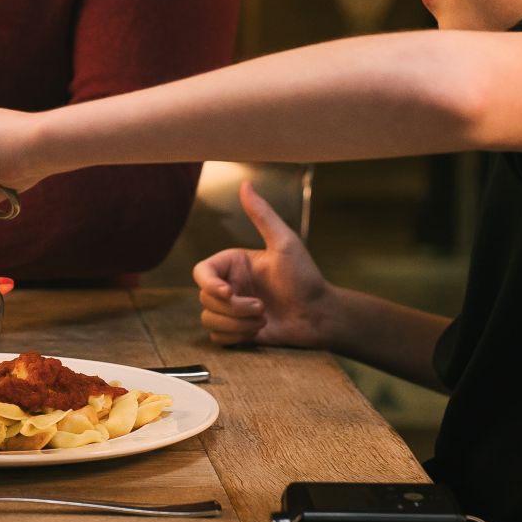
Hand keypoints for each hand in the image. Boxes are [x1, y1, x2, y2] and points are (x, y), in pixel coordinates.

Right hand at [191, 182, 336, 347]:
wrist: (320, 316)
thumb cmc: (306, 278)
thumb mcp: (284, 243)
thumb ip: (262, 215)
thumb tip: (245, 183)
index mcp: (234, 264)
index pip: (201, 272)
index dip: (209, 284)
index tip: (229, 292)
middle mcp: (230, 285)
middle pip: (205, 298)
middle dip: (234, 309)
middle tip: (261, 308)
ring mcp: (232, 309)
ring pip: (208, 319)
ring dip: (236, 324)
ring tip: (262, 320)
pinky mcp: (237, 330)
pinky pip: (217, 337)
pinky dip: (235, 338)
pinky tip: (257, 332)